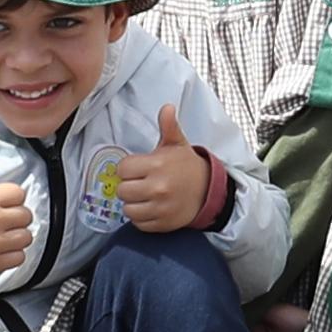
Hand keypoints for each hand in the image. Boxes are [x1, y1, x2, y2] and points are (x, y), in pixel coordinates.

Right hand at [0, 136, 34, 285]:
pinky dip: (14, 254)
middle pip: (26, 215)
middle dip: (16, 216)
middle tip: (1, 218)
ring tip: (4, 233)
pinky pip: (20, 257)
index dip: (12, 198)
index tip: (0, 202)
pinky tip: (2, 248)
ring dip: (18, 235)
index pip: (19, 194)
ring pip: (26, 236)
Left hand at [105, 102, 215, 232]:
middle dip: (129, 186)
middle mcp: (158, 187)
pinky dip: (141, 217)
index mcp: (157, 165)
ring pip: (128, 209)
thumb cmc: (186, 166)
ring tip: (144, 196)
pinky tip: (150, 207)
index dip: (128, 168)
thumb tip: (167, 107)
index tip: (137, 168)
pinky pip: (138, 223)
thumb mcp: (177, 144)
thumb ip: (168, 126)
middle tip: (140, 182)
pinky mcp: (162, 224)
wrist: (208, 190)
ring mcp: (160, 208)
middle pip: (122, 190)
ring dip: (133, 203)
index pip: (123, 169)